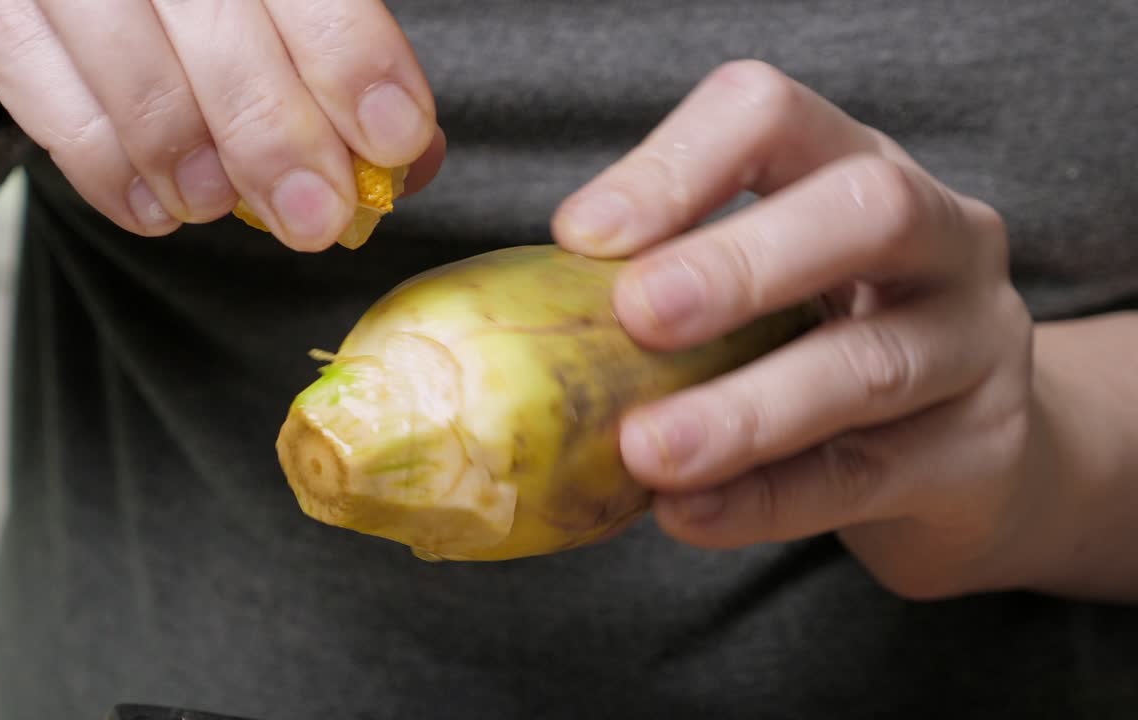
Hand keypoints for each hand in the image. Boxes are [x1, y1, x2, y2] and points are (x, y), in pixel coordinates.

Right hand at [0, 0, 444, 248]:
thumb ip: (329, 74)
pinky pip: (44, 93)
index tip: (394, 137)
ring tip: (217, 209)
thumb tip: (409, 162)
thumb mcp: (258, 19)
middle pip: (218, 14)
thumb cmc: (164, 7)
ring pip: (130, 54)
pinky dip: (107, 166)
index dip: (352, 53)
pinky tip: (155, 212)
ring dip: (187, 149)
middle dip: (275, 128)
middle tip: (315, 217)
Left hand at [554, 60, 1046, 599]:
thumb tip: (534, 320)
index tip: (583, 236)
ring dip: (744, 409)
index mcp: (853, 167)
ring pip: (869, 364)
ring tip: (648, 450)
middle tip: (638, 317)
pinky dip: (764, 500)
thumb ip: (674, 283)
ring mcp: (976, 342)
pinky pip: (864, 477)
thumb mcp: (765, 286)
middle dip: (740, 263)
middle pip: (867, 211)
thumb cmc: (824, 344)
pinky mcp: (980, 452)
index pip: (773, 116)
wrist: (968, 453)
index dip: (676, 165)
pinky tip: (688, 513)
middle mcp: (940, 236)